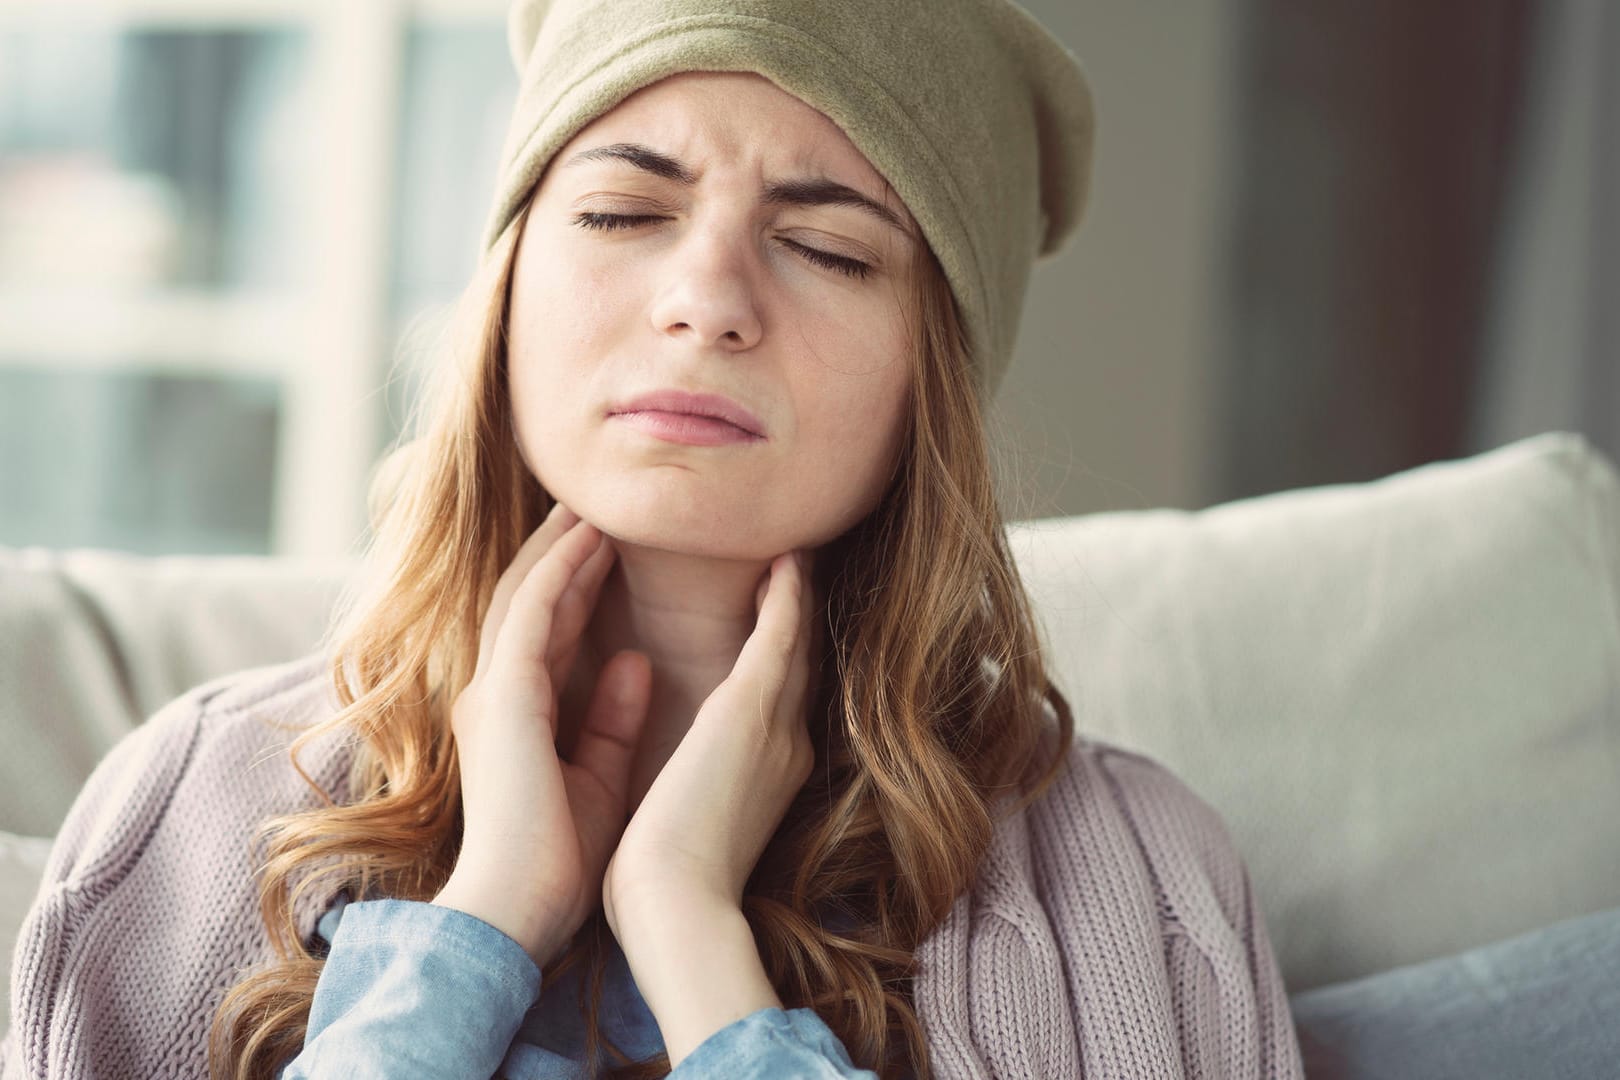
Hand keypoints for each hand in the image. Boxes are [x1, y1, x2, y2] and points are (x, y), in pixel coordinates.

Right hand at [433, 502, 653, 967]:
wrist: (520, 912)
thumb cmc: (558, 862)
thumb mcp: (598, 776)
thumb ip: (610, 718)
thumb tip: (636, 663)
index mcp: (515, 719)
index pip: (546, 632)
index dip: (574, 585)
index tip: (606, 548)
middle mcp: (495, 696)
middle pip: (527, 600)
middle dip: (559, 552)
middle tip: (594, 506)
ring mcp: (492, 693)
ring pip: (524, 594)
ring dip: (559, 548)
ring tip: (594, 506)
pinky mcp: (504, 698)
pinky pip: (531, 615)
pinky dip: (559, 572)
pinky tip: (587, 540)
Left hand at [600, 547, 817, 939]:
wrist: (675, 907)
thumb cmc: (665, 884)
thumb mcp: (686, 823)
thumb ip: (695, 786)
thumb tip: (682, 773)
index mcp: (767, 772)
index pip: (779, 701)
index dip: (782, 656)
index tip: (776, 622)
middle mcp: (785, 744)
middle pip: (803, 664)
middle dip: (802, 617)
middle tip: (800, 566)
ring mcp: (776, 725)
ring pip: (799, 640)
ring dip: (798, 592)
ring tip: (796, 550)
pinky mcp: (751, 709)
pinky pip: (780, 634)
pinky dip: (787, 595)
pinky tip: (786, 560)